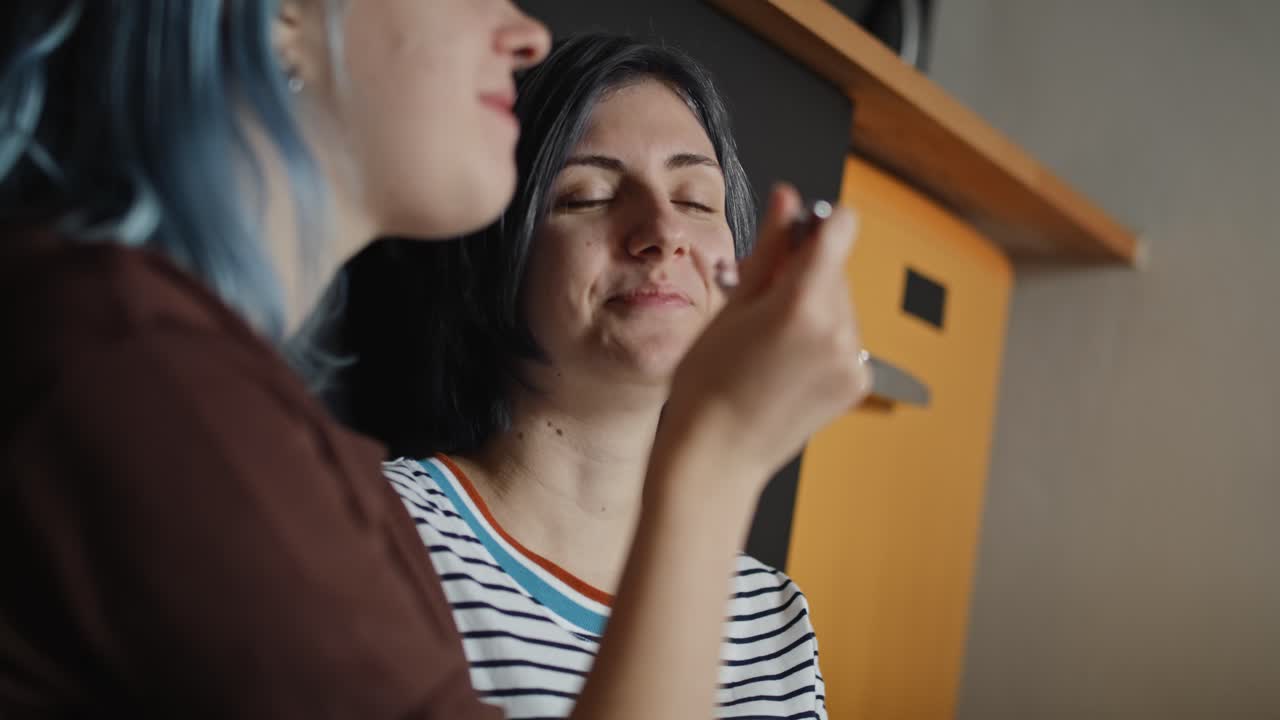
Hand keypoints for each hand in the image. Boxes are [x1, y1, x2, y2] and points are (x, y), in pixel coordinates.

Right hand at [660, 183, 870, 495]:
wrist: (716, 456)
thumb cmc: (707, 383)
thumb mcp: (732, 305)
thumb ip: (770, 248)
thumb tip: (788, 196)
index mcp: (804, 304)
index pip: (841, 228)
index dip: (815, 225)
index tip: (791, 238)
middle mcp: (840, 330)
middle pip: (836, 268)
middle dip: (804, 274)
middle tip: (758, 306)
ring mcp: (853, 360)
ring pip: (841, 304)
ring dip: (813, 309)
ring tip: (768, 343)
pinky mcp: (857, 383)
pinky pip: (846, 339)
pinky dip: (822, 341)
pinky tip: (785, 364)